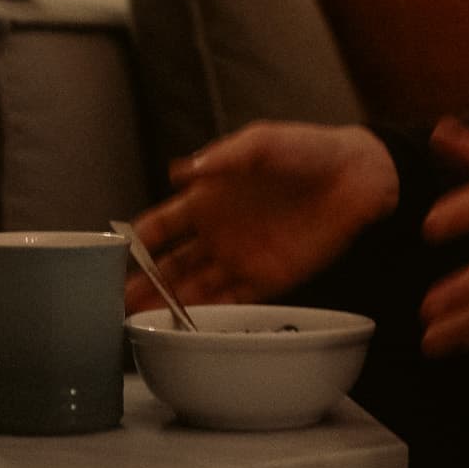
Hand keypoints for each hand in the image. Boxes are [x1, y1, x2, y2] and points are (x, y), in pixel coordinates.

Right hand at [124, 122, 398, 314]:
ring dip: (169, 304)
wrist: (356, 177)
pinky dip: (209, 314)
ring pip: (195, 288)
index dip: (136, 240)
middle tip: (117, 300)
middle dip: (143, 282)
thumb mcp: (258, 144)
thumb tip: (180, 173)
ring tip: (142, 320)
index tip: (112, 255)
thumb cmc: (307, 150)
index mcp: (208, 199)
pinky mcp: (269, 279)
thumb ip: (220, 159)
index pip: (161, 225)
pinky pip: (232, 301)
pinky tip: (188, 324)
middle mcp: (218, 233)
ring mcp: (241, 258)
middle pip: (170, 264)